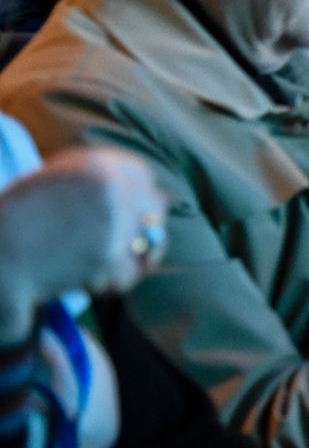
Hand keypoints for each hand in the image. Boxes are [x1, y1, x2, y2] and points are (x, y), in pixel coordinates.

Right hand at [0, 149, 168, 341]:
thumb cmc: (12, 223)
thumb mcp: (50, 185)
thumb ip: (91, 186)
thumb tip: (138, 205)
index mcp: (94, 163)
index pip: (143, 175)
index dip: (138, 197)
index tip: (131, 215)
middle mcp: (110, 186)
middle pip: (155, 205)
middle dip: (143, 228)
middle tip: (127, 249)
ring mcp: (113, 220)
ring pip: (149, 242)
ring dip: (132, 259)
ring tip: (101, 268)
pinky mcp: (108, 254)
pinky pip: (129, 272)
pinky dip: (112, 283)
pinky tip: (88, 283)